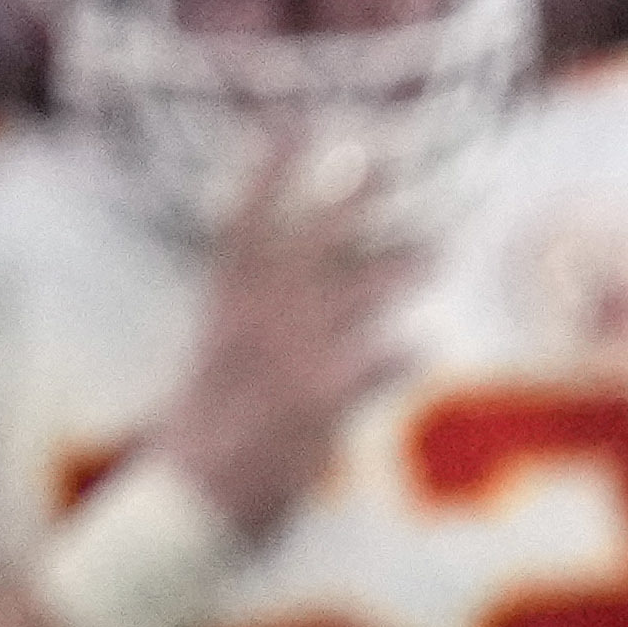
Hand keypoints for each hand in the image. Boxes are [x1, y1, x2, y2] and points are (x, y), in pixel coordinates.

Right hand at [146, 146, 410, 538]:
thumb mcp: (223, 365)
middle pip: (307, 243)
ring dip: (398, 270)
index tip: (293, 124)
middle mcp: (255, 321)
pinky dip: (400, 357)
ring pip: (354, 296)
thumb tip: (303, 301)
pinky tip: (426, 345)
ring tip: (440, 246)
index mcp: (226, 307)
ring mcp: (288, 358)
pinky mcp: (317, 404)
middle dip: (346, 198)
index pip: (245, 224)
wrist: (187, 502)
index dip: (268, 173)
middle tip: (378, 153)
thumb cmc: (207, 437)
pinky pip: (373, 369)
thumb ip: (261, 326)